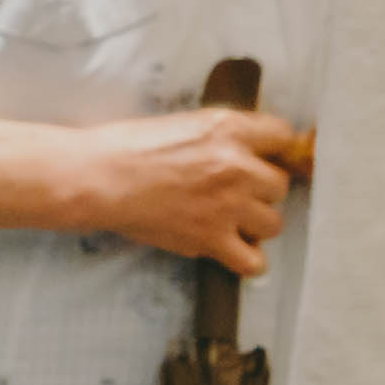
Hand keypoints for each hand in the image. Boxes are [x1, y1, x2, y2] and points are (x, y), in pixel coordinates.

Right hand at [79, 104, 311, 278]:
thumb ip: (223, 134)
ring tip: (231, 220)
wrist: (100, 178)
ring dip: (255, 222)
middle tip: (237, 191)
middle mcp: (237, 167)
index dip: (275, 149)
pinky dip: (246, 259)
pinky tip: (231, 248)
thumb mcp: (186, 123)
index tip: (265, 158)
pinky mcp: (211, 239)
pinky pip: (254, 261)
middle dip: (261, 189)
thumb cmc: (130, 146)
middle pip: (280, 184)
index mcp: (229, 129)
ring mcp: (227, 206)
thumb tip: (247, 150)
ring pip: (274, 222)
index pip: (284, 136)